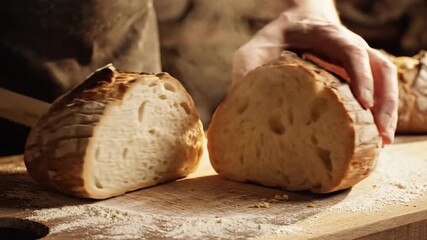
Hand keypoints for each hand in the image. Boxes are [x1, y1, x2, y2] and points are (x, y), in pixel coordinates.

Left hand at [232, 12, 397, 144]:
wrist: (291, 26)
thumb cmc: (271, 40)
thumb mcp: (252, 54)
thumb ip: (246, 76)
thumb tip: (235, 112)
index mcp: (325, 36)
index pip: (351, 51)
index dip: (360, 76)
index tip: (364, 103)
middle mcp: (348, 47)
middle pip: (381, 69)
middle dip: (385, 103)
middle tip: (381, 135)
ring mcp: (356, 61)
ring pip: (385, 81)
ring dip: (388, 110)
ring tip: (383, 142)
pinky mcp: (355, 75)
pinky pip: (377, 89)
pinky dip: (379, 111)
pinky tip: (373, 135)